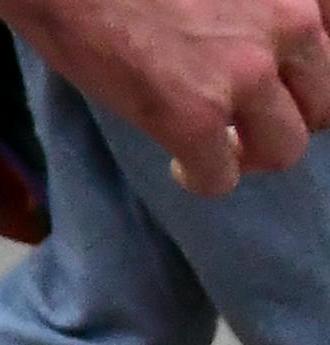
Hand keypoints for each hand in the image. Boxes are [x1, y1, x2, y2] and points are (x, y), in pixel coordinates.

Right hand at [0, 0, 329, 192]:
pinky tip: (177, 165)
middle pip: (323, 104)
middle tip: (244, 124)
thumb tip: (245, 40)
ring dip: (250, 156)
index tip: (274, 82)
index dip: (304, 73)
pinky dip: (201, 179)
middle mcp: (293, 22)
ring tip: (215, 149)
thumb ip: (258, 4)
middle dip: (285, 120)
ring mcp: (248, 72)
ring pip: (285, 148)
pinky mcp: (198, 116)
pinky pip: (221, 177)